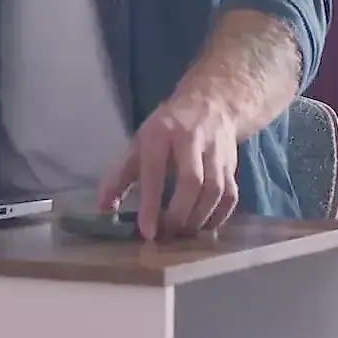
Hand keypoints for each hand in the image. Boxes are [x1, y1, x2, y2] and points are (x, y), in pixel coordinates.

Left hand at [96, 92, 239, 239]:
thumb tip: (103, 208)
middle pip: (191, 181)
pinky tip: (204, 227)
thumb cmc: (168, 128)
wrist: (212, 102)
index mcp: (161, 133)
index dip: (150, 203)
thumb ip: (120, 175)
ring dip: (199, 218)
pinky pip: (231, 195)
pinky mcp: (233, 163)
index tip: (147, 232)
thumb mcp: (139, 143)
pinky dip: (219, 217)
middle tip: (166, 235)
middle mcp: (192, 139)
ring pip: (215, 190)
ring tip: (182, 234)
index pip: (155, 171)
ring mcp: (216, 151)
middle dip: (179, 214)